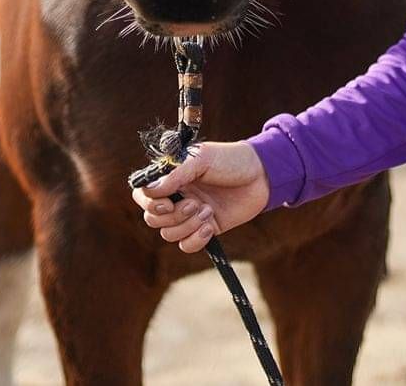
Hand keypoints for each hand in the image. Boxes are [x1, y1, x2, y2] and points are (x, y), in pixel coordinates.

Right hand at [129, 141, 270, 253]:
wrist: (262, 175)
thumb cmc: (231, 160)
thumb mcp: (202, 159)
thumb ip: (176, 174)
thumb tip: (150, 190)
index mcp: (171, 177)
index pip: (143, 195)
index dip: (149, 203)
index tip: (167, 203)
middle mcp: (177, 197)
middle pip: (153, 219)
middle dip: (172, 216)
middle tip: (195, 203)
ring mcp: (190, 215)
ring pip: (169, 234)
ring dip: (187, 226)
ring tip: (207, 211)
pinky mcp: (205, 229)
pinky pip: (186, 245)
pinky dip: (196, 239)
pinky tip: (211, 226)